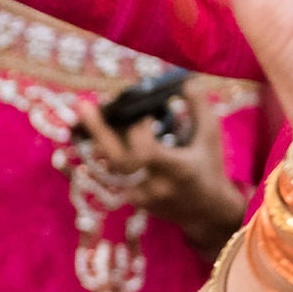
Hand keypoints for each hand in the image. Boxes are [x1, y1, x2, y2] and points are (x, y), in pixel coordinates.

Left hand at [75, 100, 247, 257]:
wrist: (206, 211)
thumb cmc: (209, 167)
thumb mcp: (210, 136)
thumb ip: (199, 107)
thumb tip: (186, 80)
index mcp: (176, 169)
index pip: (146, 151)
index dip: (139, 130)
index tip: (144, 115)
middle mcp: (154, 185)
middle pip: (118, 160)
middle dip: (98, 131)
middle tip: (83, 105)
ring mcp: (140, 196)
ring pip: (107, 170)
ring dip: (94, 143)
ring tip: (82, 118)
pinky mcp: (130, 200)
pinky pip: (107, 179)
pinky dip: (97, 159)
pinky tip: (84, 143)